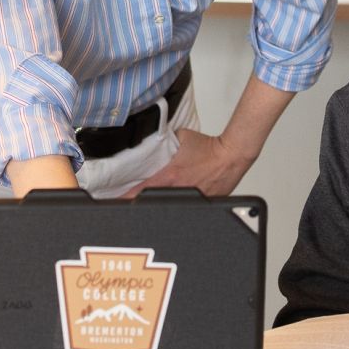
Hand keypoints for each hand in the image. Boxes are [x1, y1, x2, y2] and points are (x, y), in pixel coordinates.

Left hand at [125, 128, 254, 196]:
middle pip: (153, 205)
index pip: (142, 192)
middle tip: (132, 205)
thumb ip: (166, 141)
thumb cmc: (209, 148)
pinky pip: (187, 209)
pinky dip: (181, 207)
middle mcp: (180, 190)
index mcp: (170, 176)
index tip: (117, 203)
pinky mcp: (203, 205)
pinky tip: (181, 201)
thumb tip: (157, 141)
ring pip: (170, 210)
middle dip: (142, 205)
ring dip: (163, 207)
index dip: (127, 199)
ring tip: (157, 205)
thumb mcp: (182, 137)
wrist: (231, 156)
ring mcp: (192, 201)